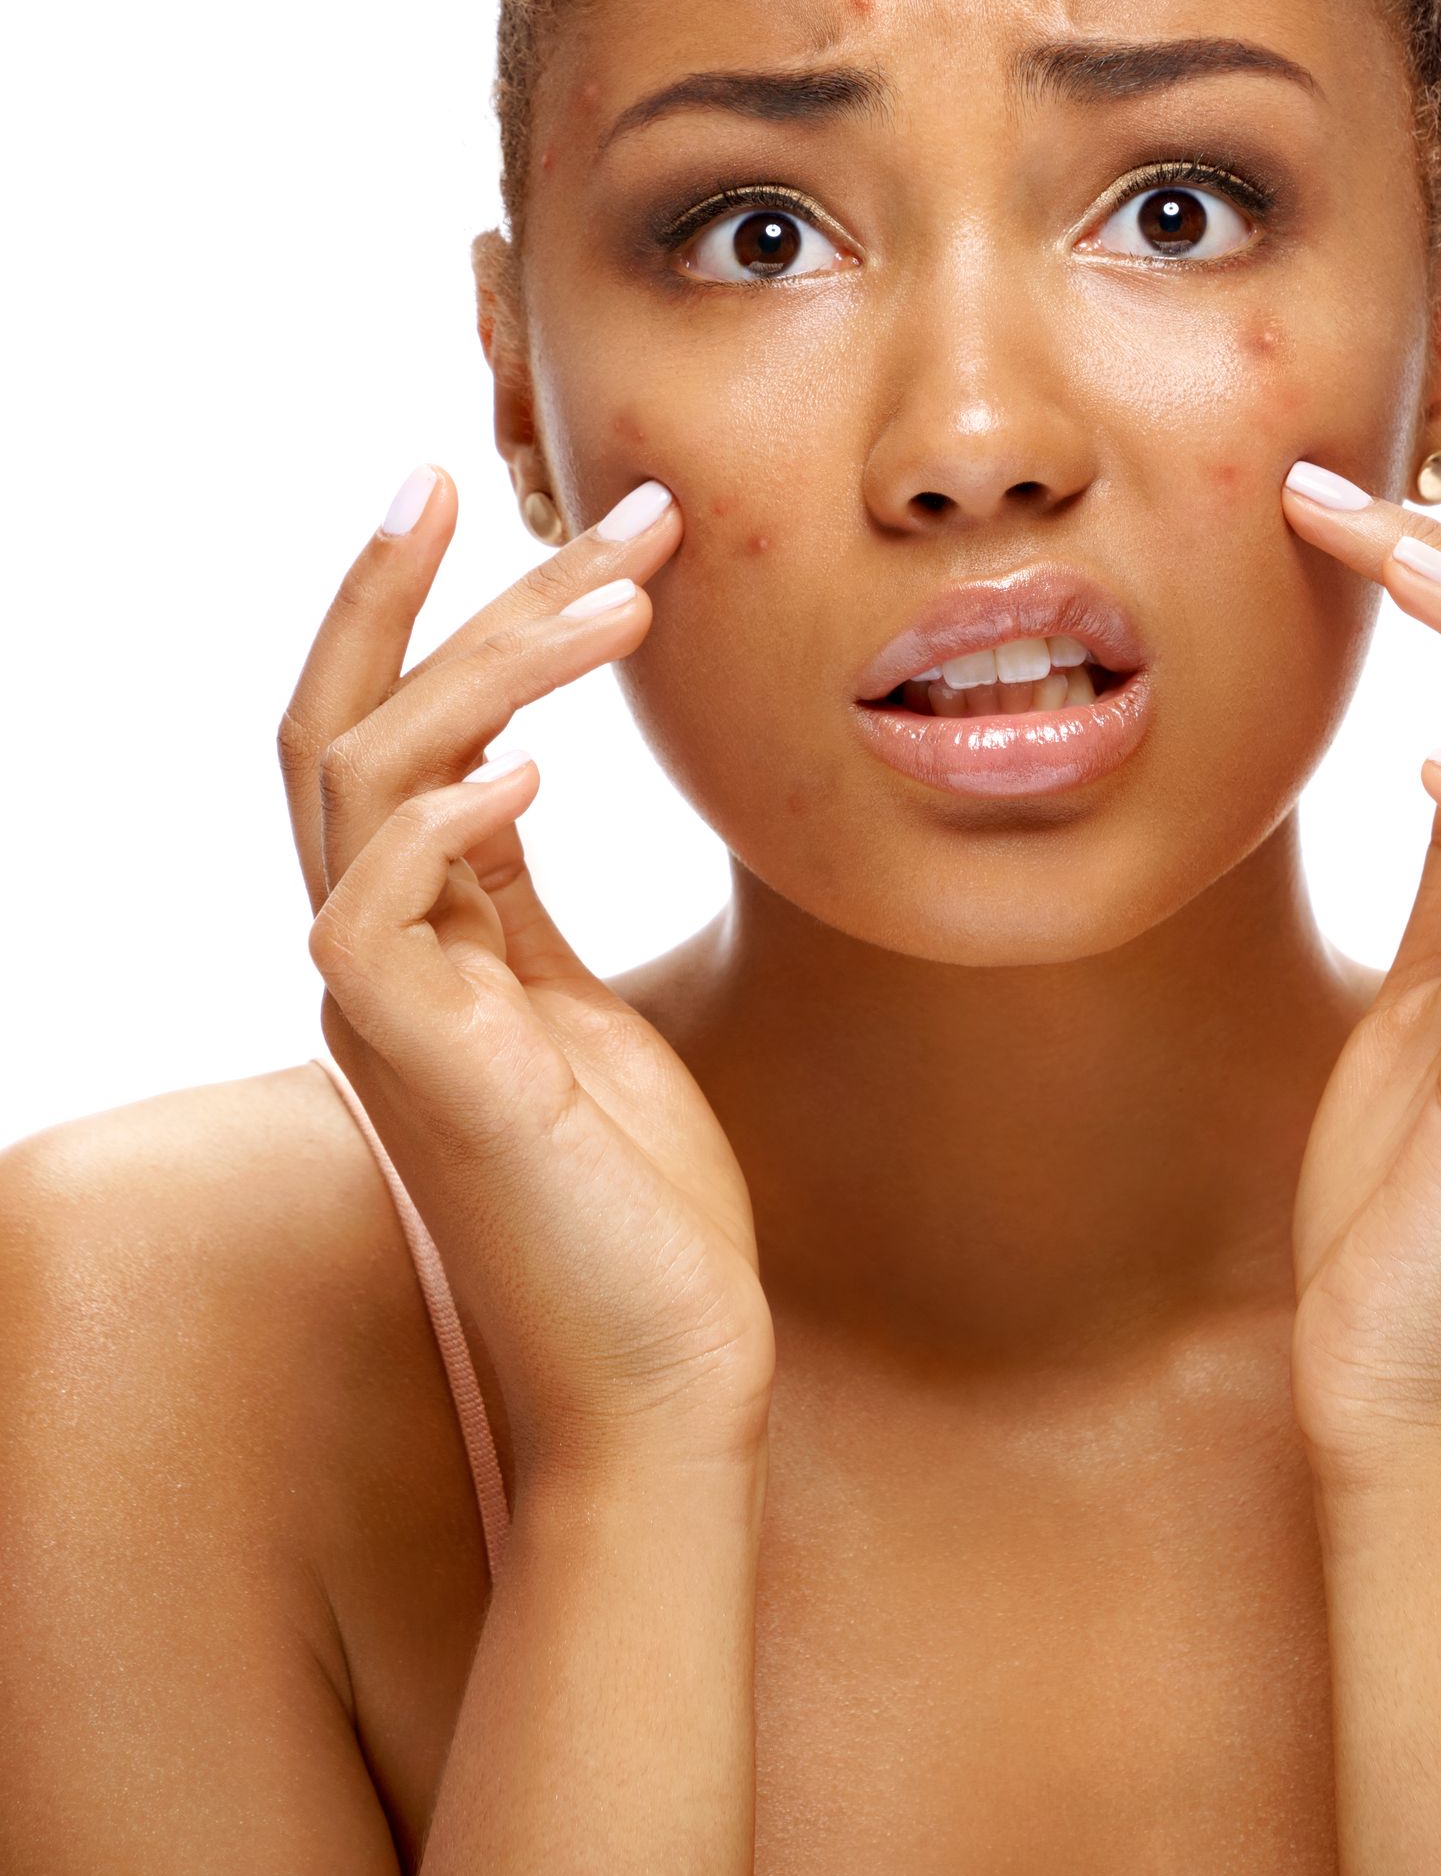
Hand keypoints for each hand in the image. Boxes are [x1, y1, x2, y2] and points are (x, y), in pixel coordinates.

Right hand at [278, 468, 774, 1485]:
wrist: (659, 1384)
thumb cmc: (637, 1209)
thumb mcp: (580, 1013)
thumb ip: (520, 903)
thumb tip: (509, 780)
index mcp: (412, 939)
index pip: (376, 733)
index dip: (417, 606)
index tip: (484, 490)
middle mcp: (372, 958)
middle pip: (347, 722)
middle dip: (448, 589)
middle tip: (604, 498)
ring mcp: (382, 1010)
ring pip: (365, 776)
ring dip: (495, 662)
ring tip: (628, 594)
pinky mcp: (417, 1069)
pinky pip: (375, 907)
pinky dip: (448, 815)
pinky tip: (545, 764)